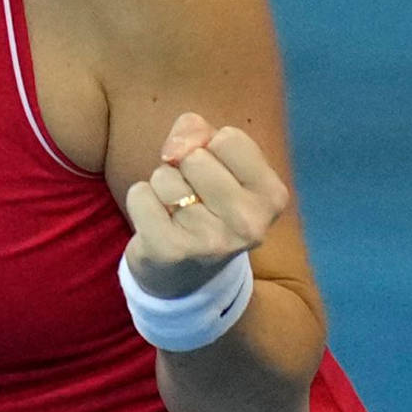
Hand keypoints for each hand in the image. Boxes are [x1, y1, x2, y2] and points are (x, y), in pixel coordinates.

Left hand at [123, 112, 290, 298]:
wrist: (185, 277)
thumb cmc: (204, 205)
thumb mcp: (217, 164)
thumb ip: (200, 134)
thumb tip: (176, 147)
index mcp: (271, 196)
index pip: (229, 138)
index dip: (209, 147)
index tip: (212, 174)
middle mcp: (249, 223)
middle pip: (194, 157)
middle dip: (182, 169)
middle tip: (191, 199)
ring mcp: (211, 240)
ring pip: (165, 176)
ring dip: (161, 188)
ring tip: (176, 213)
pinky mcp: (171, 250)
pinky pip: (139, 194)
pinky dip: (141, 201)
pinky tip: (157, 223)